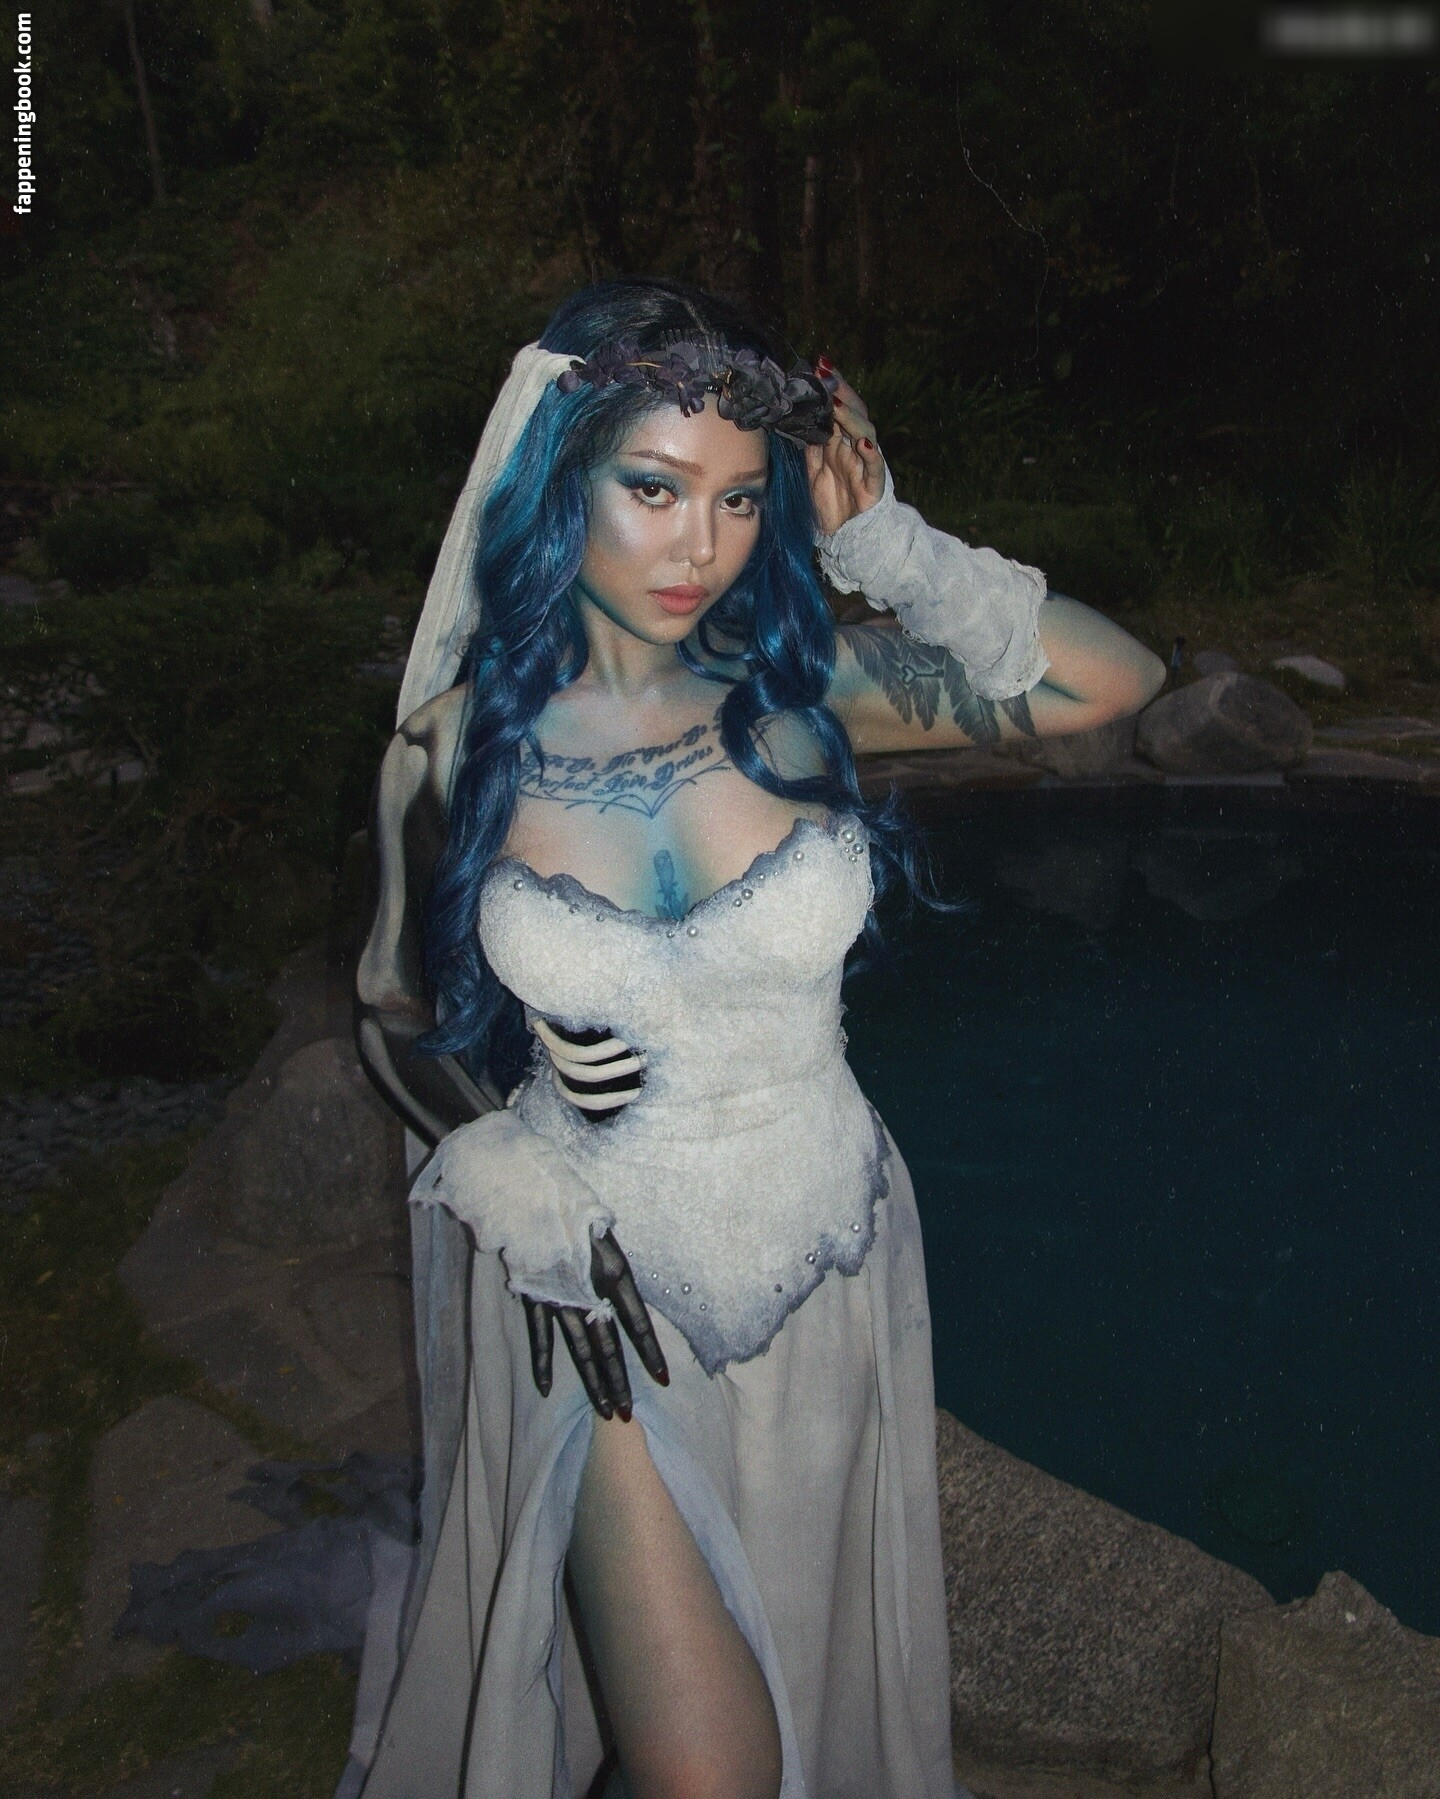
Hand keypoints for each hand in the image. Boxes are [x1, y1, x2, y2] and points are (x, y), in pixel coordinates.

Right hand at [522, 1229, 669, 1419]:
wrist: (534, 1197)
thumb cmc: (577, 1212)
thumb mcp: (608, 1237)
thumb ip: (615, 1273)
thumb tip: (625, 1302)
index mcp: (614, 1275)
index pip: (638, 1323)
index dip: (651, 1353)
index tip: (663, 1379)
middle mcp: (589, 1292)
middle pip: (609, 1346)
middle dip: (620, 1383)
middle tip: (629, 1414)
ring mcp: (559, 1299)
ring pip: (580, 1350)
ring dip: (593, 1383)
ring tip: (605, 1412)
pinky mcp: (534, 1299)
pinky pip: (540, 1338)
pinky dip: (542, 1363)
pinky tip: (545, 1389)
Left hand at [806, 363, 885, 536]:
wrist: (847, 534)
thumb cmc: (832, 500)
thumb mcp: (813, 468)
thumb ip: (809, 443)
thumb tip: (793, 417)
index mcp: (841, 441)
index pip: (838, 407)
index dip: (830, 388)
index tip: (817, 366)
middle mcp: (855, 447)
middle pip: (852, 413)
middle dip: (841, 392)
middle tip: (826, 374)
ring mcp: (866, 463)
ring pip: (865, 432)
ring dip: (852, 417)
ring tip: (838, 405)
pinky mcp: (874, 484)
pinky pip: (875, 466)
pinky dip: (871, 453)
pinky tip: (864, 442)